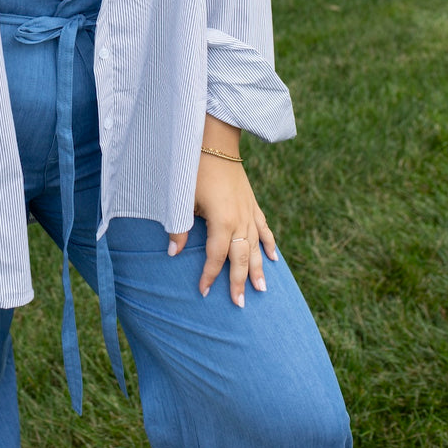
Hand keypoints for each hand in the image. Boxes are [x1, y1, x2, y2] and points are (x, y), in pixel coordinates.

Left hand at [168, 115, 277, 306]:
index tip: (203, 292)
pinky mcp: (253, 204)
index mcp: (223, 222)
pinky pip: (264, 229)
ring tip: (262, 289)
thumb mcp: (183, 198)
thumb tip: (172, 252)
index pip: (217, 258)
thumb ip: (179, 226)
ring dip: (259, 269)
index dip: (210, 276)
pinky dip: (270, 244)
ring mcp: (249, 213)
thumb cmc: (196, 169)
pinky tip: (275, 258)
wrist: (216, 142)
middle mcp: (240, 221)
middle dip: (240, 282)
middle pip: (241, 258)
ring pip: (257, 247)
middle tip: (240, 304)